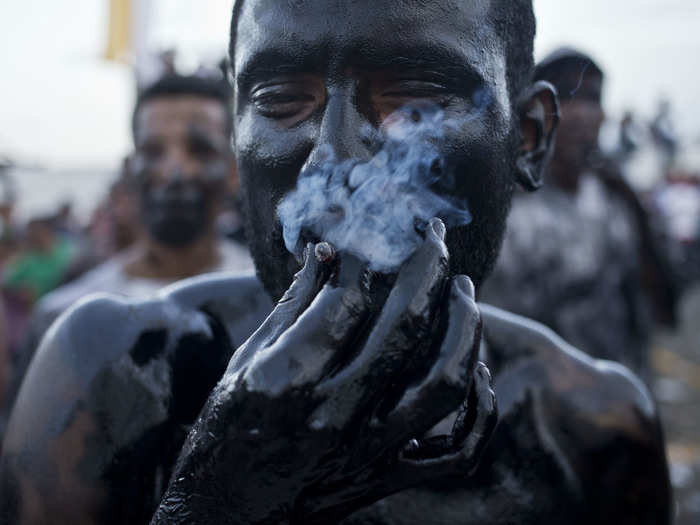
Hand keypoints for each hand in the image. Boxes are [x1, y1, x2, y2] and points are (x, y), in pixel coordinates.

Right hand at [152, 219, 496, 524]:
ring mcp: (367, 452)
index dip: (366, 261)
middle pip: (405, 329)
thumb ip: (291, 306)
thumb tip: (327, 251)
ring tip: (463, 291)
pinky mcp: (387, 479)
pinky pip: (458, 451)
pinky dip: (480, 410)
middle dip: (429, 271)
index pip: (348, 302)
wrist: (226, 517)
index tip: (375, 239)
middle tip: (437, 240)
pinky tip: (475, 371)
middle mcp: (333, 416)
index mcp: (287, 381)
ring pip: (444, 383)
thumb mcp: (244, 363)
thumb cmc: (226, 433)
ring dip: (466, 328)